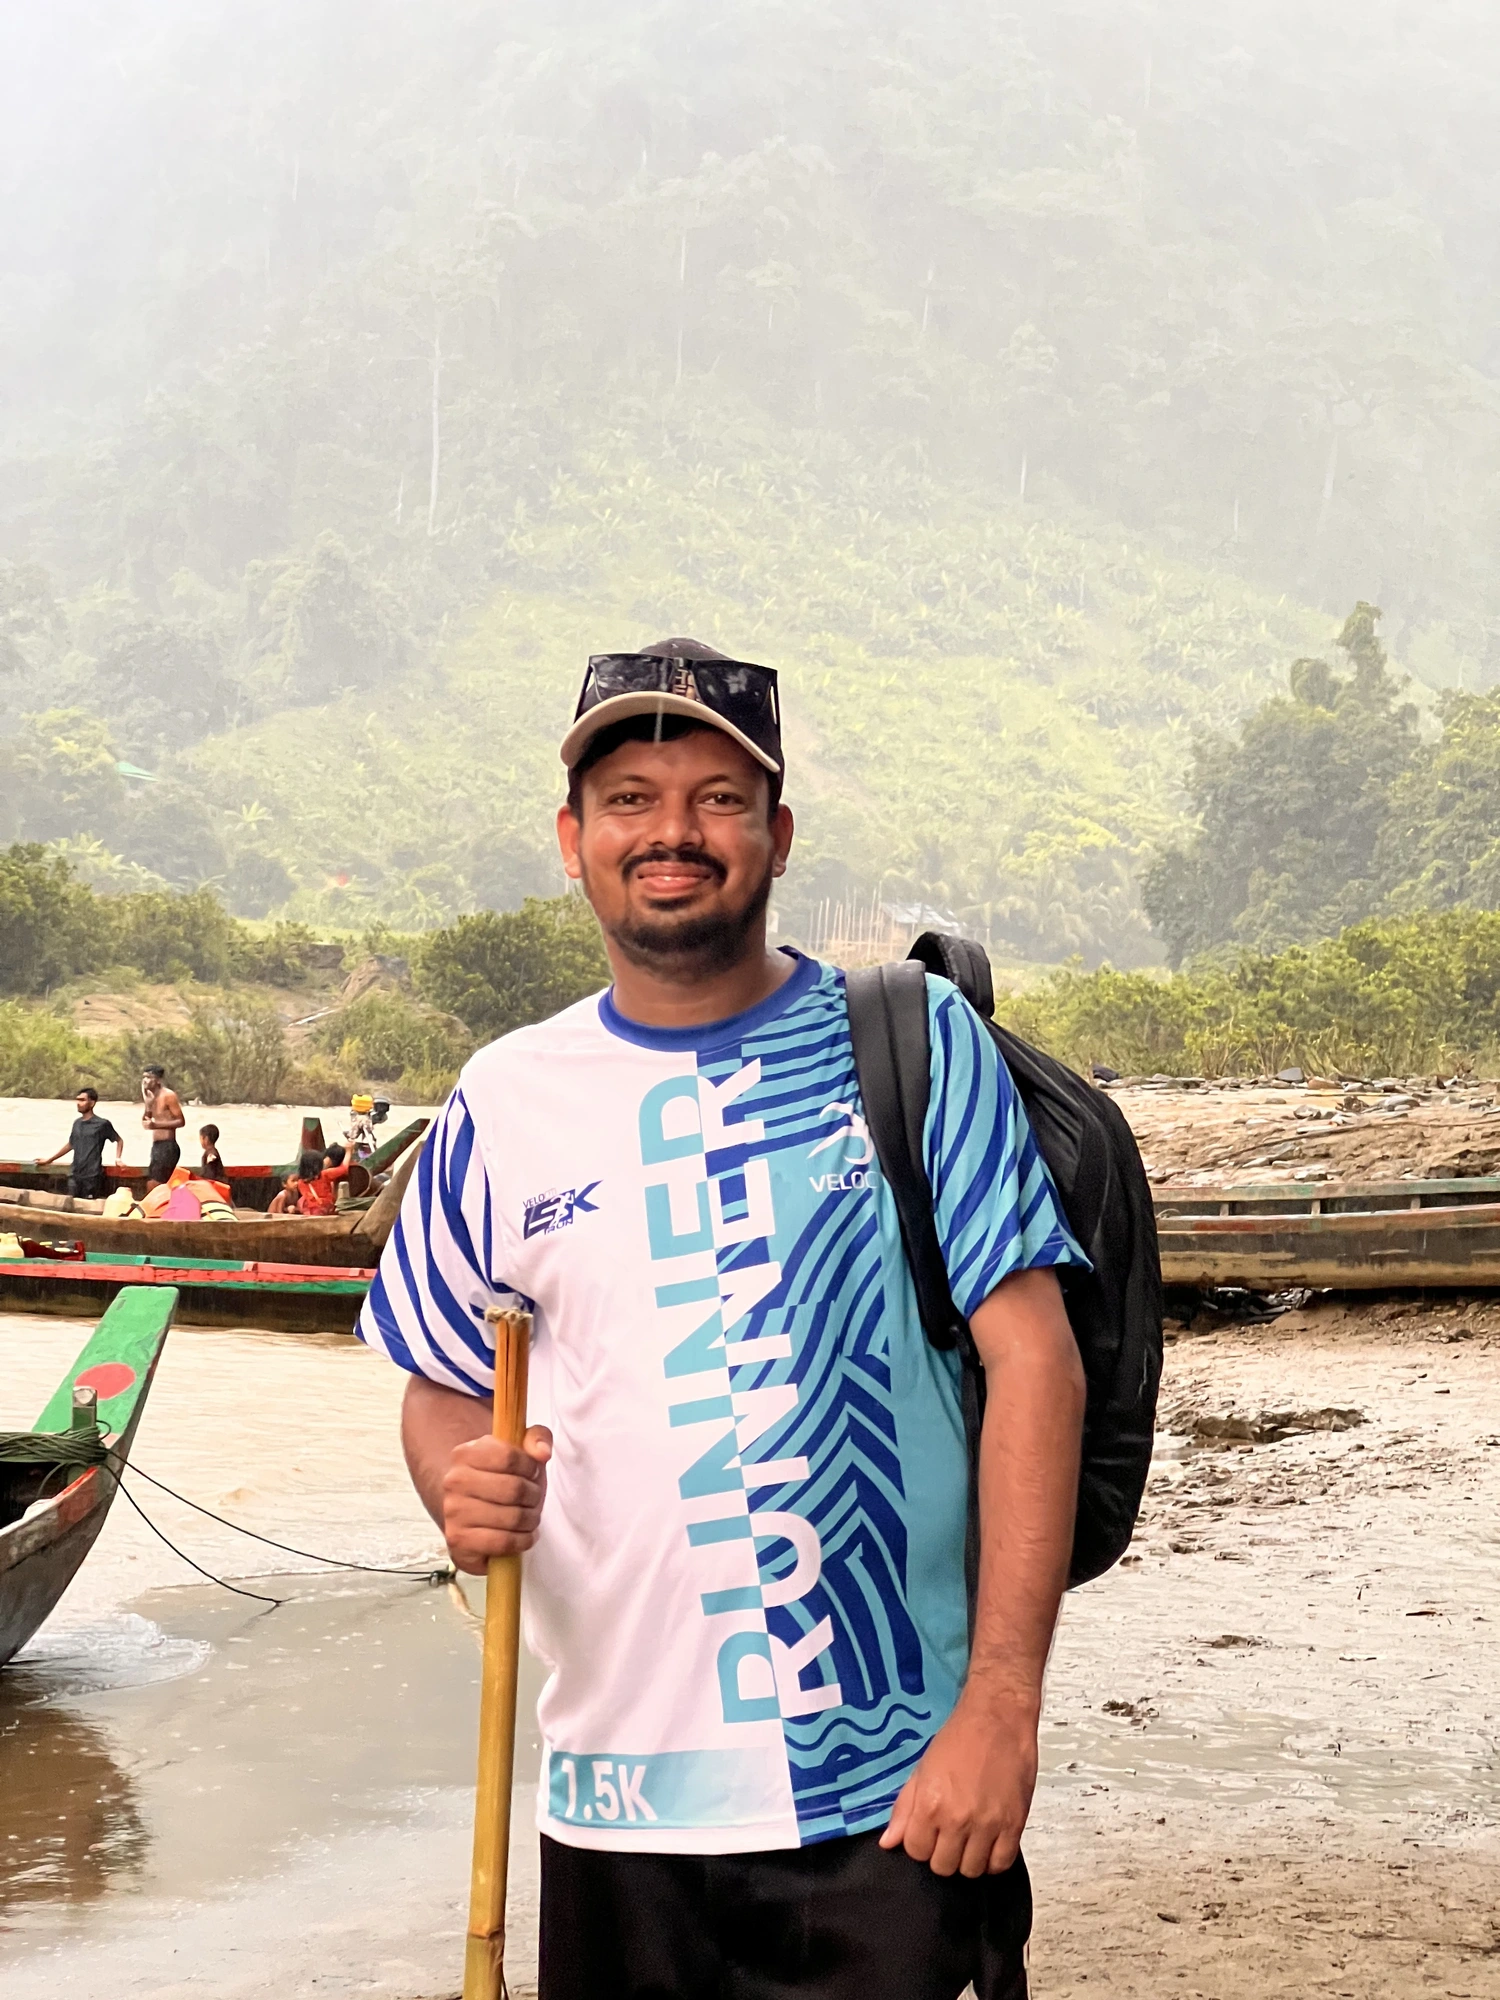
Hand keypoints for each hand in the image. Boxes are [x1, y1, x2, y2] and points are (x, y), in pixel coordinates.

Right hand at [441, 1424, 552, 1573]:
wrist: (470, 1511)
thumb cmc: (500, 1479)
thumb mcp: (519, 1451)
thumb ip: (537, 1437)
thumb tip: (543, 1452)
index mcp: (465, 1453)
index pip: (509, 1457)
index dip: (531, 1467)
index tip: (532, 1473)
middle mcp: (454, 1481)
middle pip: (514, 1489)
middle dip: (534, 1496)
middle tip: (533, 1499)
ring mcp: (454, 1512)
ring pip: (512, 1518)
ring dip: (531, 1520)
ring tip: (529, 1517)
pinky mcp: (459, 1540)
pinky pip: (503, 1542)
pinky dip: (522, 1541)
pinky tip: (523, 1535)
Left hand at [879, 1687, 1039, 1877]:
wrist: (998, 1717)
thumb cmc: (959, 1738)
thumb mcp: (922, 1768)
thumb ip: (904, 1809)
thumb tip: (888, 1842)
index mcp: (931, 1805)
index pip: (916, 1851)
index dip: (920, 1842)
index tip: (928, 1831)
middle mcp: (958, 1820)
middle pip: (943, 1866)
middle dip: (942, 1853)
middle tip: (949, 1833)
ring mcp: (988, 1825)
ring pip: (971, 1870)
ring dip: (968, 1858)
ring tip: (970, 1837)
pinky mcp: (1014, 1825)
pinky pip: (1001, 1864)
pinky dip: (993, 1860)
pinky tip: (989, 1843)